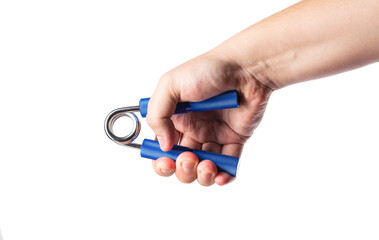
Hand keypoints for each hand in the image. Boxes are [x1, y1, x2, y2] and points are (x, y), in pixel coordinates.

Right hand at [147, 51, 271, 185]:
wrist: (245, 68)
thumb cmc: (208, 70)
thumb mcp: (170, 84)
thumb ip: (158, 114)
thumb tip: (163, 144)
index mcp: (175, 119)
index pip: (162, 148)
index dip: (161, 161)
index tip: (166, 160)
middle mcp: (193, 129)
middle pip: (182, 163)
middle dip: (182, 170)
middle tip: (188, 158)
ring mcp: (214, 136)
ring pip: (204, 168)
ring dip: (202, 175)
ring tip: (207, 165)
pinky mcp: (235, 139)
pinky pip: (228, 164)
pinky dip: (224, 176)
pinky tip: (220, 176)